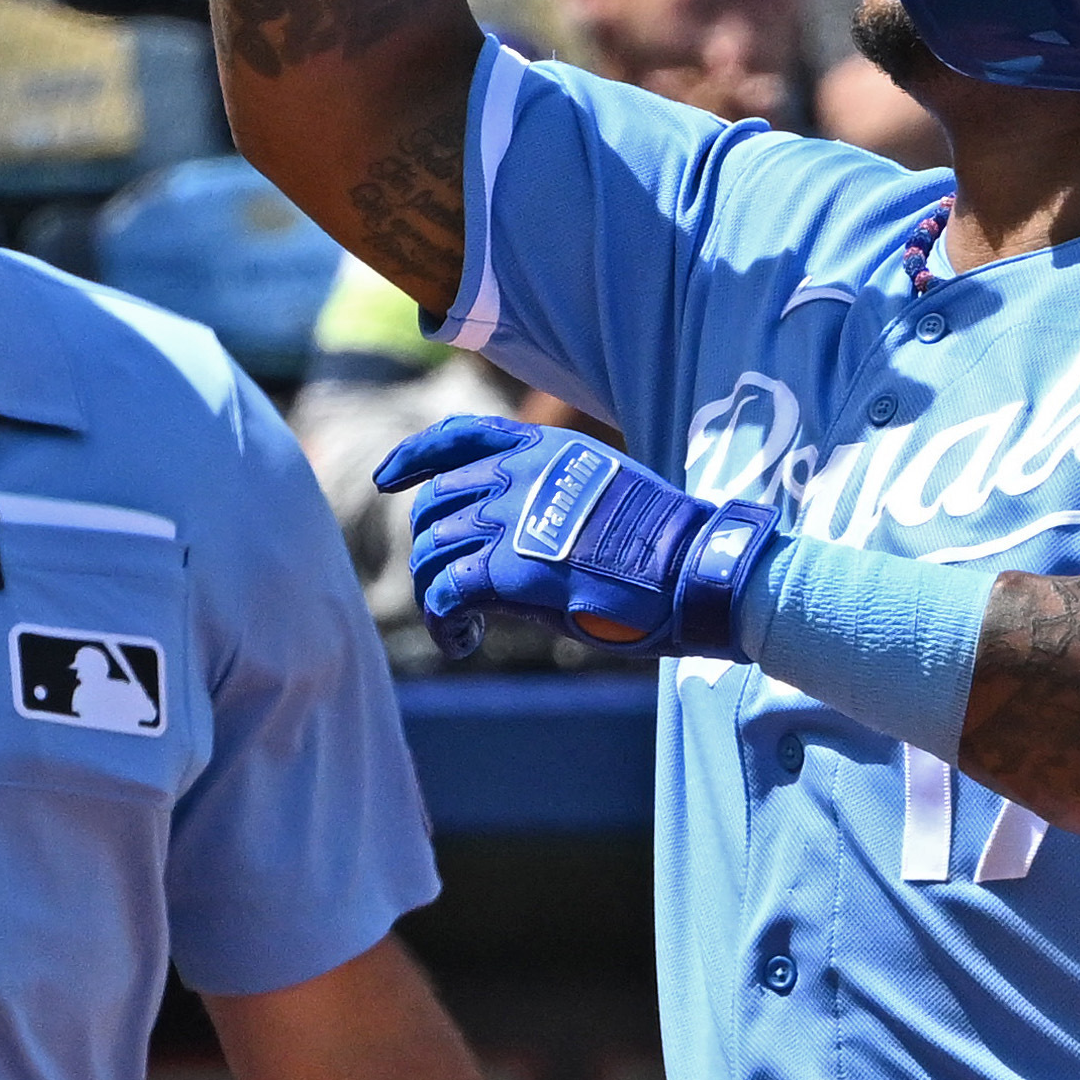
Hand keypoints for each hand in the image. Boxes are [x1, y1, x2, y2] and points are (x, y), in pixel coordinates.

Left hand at [371, 409, 771, 664]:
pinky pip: (443, 594)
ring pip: (432, 551)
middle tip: (454, 590)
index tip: (386, 480)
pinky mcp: (506, 570)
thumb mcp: (607, 491)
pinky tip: (463, 641)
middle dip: (433, 550)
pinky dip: (443, 622)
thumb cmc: (666, 547)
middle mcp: (518, 473)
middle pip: (435, 506)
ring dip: (437, 592)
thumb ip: (556, 496)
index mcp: (543, 448)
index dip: (413, 459)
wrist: (693, 572)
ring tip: (461, 624)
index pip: (458, 438)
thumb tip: (522, 532)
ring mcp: (510, 519)